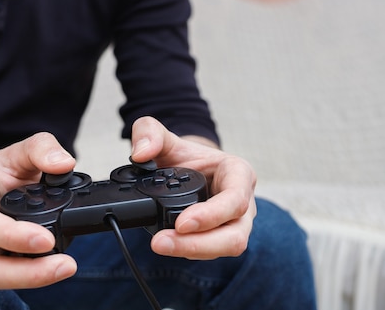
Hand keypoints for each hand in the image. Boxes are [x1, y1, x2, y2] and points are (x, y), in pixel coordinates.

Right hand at [0, 133, 77, 289]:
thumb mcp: (14, 153)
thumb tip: (64, 163)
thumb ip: (41, 149)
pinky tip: (54, 268)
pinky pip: (4, 281)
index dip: (12, 236)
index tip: (46, 239)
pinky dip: (30, 278)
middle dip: (27, 273)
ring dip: (31, 280)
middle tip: (66, 264)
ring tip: (65, 268)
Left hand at [130, 116, 256, 259]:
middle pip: (235, 235)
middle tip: (162, 242)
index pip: (235, 200)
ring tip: (160, 244)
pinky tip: (167, 244)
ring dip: (192, 250)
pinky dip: (188, 250)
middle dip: (199, 244)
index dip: (211, 215)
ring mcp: (235, 224)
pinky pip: (210, 252)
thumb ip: (149, 132)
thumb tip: (140, 154)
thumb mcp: (167, 138)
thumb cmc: (186, 156)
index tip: (181, 223)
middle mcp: (243, 202)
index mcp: (238, 174)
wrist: (188, 169)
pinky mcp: (220, 239)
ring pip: (225, 248)